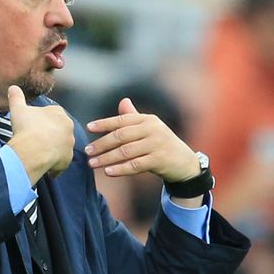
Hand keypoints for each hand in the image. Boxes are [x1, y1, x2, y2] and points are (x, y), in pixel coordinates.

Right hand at [6, 85, 73, 181]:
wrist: (32, 149)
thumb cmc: (26, 127)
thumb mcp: (18, 109)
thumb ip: (16, 97)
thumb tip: (12, 87)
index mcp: (59, 113)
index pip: (52, 114)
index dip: (41, 121)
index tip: (32, 127)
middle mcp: (69, 127)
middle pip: (58, 131)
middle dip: (48, 135)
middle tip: (34, 140)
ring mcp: (69, 144)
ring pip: (60, 146)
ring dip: (51, 150)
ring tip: (38, 153)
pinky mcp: (68, 159)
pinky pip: (60, 162)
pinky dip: (53, 164)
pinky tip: (43, 165)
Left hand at [85, 98, 199, 182]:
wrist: (185, 163)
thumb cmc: (162, 144)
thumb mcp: (150, 128)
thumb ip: (134, 117)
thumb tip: (123, 101)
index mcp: (147, 119)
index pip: (121, 120)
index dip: (104, 124)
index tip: (88, 128)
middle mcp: (152, 129)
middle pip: (120, 136)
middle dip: (102, 144)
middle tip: (87, 151)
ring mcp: (156, 144)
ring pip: (125, 152)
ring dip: (106, 158)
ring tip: (92, 163)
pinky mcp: (159, 160)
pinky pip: (135, 165)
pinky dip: (120, 169)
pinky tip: (108, 172)